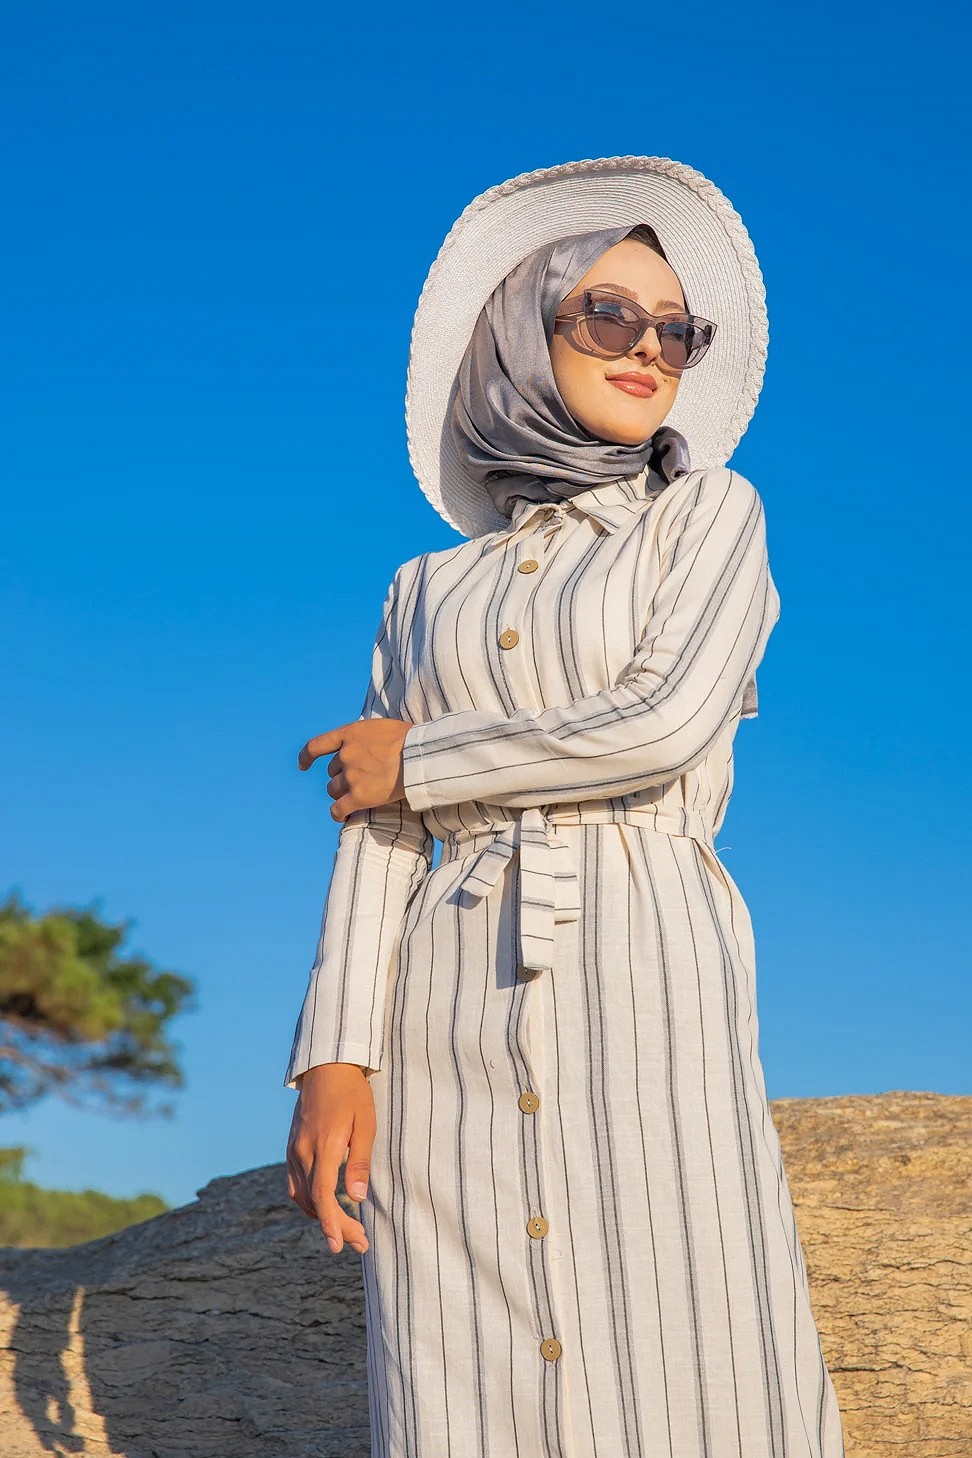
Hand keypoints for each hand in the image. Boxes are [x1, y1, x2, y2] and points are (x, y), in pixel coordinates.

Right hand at [286, 1063, 376, 1253]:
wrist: (327, 1068)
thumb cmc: (353, 1094)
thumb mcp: (366, 1124)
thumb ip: (361, 1161)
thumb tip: (357, 1197)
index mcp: (325, 1146)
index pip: (322, 1195)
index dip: (331, 1223)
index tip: (339, 1245)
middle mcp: (303, 1152)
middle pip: (315, 1201)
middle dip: (335, 1226)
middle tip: (360, 1242)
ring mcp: (293, 1150)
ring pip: (302, 1196)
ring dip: (321, 1216)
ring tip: (347, 1230)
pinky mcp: (291, 1148)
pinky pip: (295, 1184)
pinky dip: (309, 1201)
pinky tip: (324, 1207)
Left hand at [297, 718, 413, 822]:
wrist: (421, 756)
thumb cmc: (410, 740)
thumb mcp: (381, 728)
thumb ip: (365, 737)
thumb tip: (364, 746)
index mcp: (350, 734)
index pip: (317, 746)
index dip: (306, 757)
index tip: (303, 765)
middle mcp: (346, 755)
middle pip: (331, 772)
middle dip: (342, 777)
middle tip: (361, 780)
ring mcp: (352, 776)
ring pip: (333, 790)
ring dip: (342, 793)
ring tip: (359, 795)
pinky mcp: (360, 796)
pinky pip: (339, 809)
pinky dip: (338, 813)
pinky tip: (343, 816)